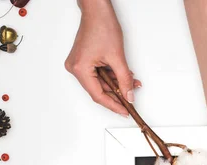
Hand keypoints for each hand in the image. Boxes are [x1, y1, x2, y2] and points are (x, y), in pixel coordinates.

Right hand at [65, 0, 140, 114]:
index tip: (124, 111)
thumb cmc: (102, 26)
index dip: (113, 105)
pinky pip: (97, 74)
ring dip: (116, 84)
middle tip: (131, 98)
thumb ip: (124, 80)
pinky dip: (111, 76)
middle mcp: (75, 68)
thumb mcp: (118, 57)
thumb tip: (128, 95)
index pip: (98, 95)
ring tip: (131, 83)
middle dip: (117, 93)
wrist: (97, 10)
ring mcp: (78, 64)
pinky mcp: (83, 60)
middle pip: (98, 90)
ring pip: (100, 82)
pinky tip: (122, 75)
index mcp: (80, 69)